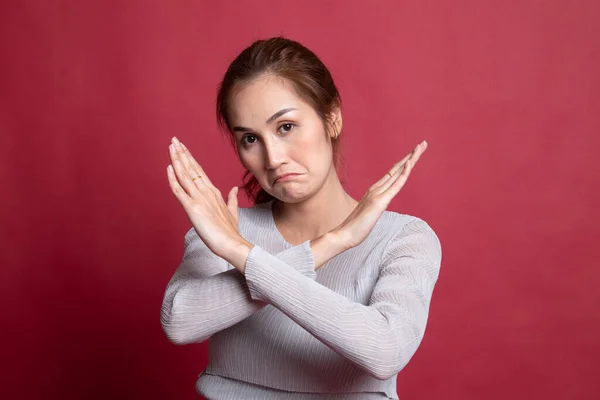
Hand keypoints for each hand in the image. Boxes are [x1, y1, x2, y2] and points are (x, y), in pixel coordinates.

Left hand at [166, 137, 244, 257]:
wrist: (232, 243)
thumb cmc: (231, 231)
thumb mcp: (233, 212)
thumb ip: (232, 199)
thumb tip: (234, 189)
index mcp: (214, 192)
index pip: (199, 171)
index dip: (190, 158)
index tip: (183, 148)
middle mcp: (206, 191)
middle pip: (191, 168)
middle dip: (182, 153)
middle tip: (174, 140)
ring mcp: (199, 198)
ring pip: (185, 175)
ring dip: (176, 159)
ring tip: (171, 146)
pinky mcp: (192, 207)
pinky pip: (179, 190)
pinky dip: (172, 178)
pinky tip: (168, 168)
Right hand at [334, 140, 427, 248]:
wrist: (344, 234)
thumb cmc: (355, 228)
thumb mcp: (369, 214)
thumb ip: (374, 207)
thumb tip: (378, 207)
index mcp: (374, 191)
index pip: (392, 173)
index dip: (404, 163)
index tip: (413, 154)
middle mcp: (376, 188)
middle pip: (397, 168)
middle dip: (411, 155)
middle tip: (423, 143)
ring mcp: (378, 193)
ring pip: (398, 172)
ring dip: (411, 158)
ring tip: (421, 147)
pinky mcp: (380, 201)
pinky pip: (396, 185)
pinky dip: (404, 173)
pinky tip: (410, 163)